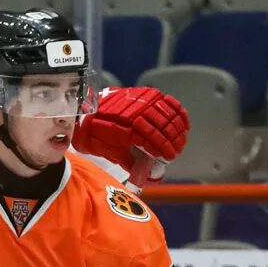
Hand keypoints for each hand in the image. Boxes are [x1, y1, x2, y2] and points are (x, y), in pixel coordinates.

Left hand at [74, 86, 190, 187]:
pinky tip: (182, 122)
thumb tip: (146, 173)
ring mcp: (142, 100)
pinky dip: (177, 112)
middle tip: (176, 151)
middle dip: (174, 141)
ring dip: (177, 129)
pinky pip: (167, 101)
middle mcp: (137, 112)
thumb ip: (130, 162)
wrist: (85, 112)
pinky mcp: (145, 93)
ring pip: (168, 115)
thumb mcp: (111, 153)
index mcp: (128, 128)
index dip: (165, 150)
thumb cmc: (96, 134)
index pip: (154, 140)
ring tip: (180, 140)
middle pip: (164, 128)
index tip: (170, 157)